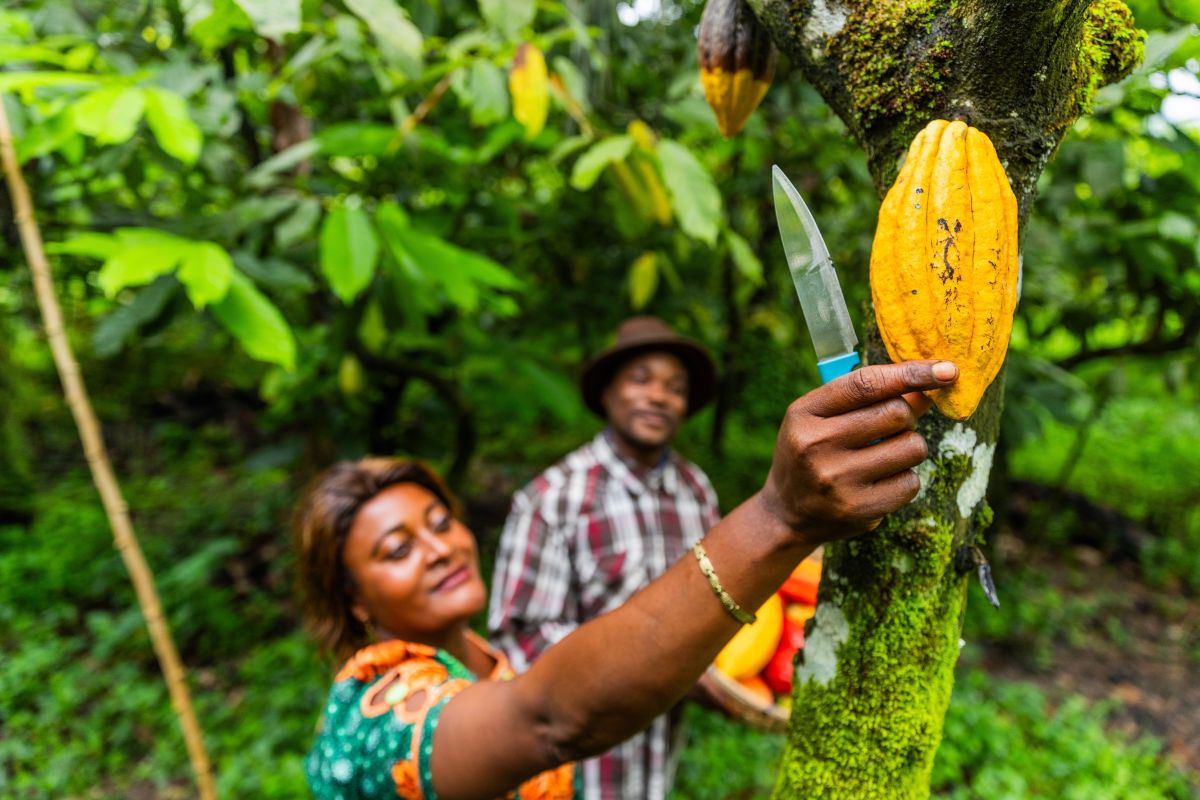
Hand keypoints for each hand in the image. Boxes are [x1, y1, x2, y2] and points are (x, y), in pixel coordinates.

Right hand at [760, 360, 957, 545]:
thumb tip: (929, 386)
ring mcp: (837, 480)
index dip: (911, 373)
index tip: (948, 370)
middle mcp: (817, 445)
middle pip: (896, 412)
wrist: (787, 514)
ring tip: (884, 456)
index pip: (866, 383)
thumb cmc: (812, 453)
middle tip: (892, 426)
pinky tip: (881, 482)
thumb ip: (867, 398)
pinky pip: (910, 482)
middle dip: (906, 416)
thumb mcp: (822, 417)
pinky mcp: (859, 509)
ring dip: (908, 447)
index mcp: (804, 413)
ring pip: (911, 446)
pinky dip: (904, 478)